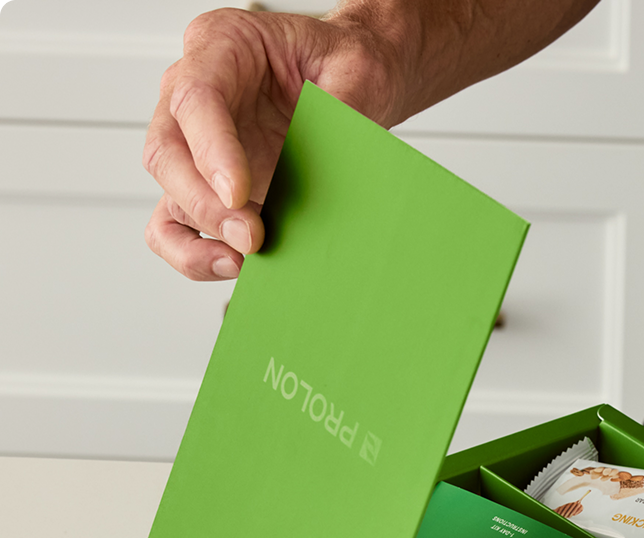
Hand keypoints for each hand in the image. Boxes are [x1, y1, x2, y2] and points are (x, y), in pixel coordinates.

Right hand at [143, 7, 399, 280]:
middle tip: (251, 238)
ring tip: (243, 262)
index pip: (196, 97)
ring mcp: (194, 144)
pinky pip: (176, 227)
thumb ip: (341, 108)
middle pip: (167, 152)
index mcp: (222, 45)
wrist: (353, 81)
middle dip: (205, 204)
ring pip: (167, 194)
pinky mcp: (205, 187)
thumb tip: (328, 169)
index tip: (237, 194)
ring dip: (200, 235)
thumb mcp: (356, 68)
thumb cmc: (344, 64)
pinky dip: (196, 252)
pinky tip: (235, 265)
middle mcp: (194, 94)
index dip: (211, 150)